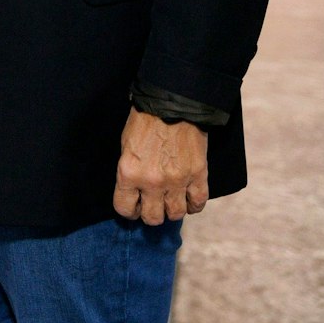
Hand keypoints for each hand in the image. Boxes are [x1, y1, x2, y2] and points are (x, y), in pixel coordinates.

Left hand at [114, 109, 208, 224]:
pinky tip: (189, 200)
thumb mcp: (125, 147)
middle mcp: (152, 182)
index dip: (128, 211)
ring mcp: (177, 180)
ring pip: (176, 214)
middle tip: (152, 207)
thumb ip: (130, 172)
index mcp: (129, 173)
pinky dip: (193, 205)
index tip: (133, 207)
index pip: (125, 208)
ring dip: (172, 211)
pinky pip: (198, 203)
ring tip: (170, 203)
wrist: (172, 104)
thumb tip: (134, 192)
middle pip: (153, 217)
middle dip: (150, 215)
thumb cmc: (144, 122)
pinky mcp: (198, 175)